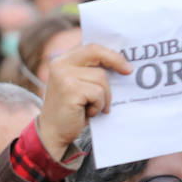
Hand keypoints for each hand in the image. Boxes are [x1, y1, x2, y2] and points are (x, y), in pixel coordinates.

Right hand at [37, 44, 132, 159]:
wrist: (52, 134)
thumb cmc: (70, 111)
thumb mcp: (78, 86)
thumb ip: (89, 72)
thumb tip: (120, 63)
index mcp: (62, 61)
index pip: (91, 47)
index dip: (110, 53)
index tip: (125, 64)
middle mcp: (60, 65)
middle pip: (97, 54)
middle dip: (116, 62)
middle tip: (128, 72)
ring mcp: (64, 77)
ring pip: (101, 77)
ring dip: (104, 96)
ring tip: (94, 107)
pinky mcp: (70, 90)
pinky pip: (98, 93)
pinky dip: (98, 105)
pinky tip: (88, 113)